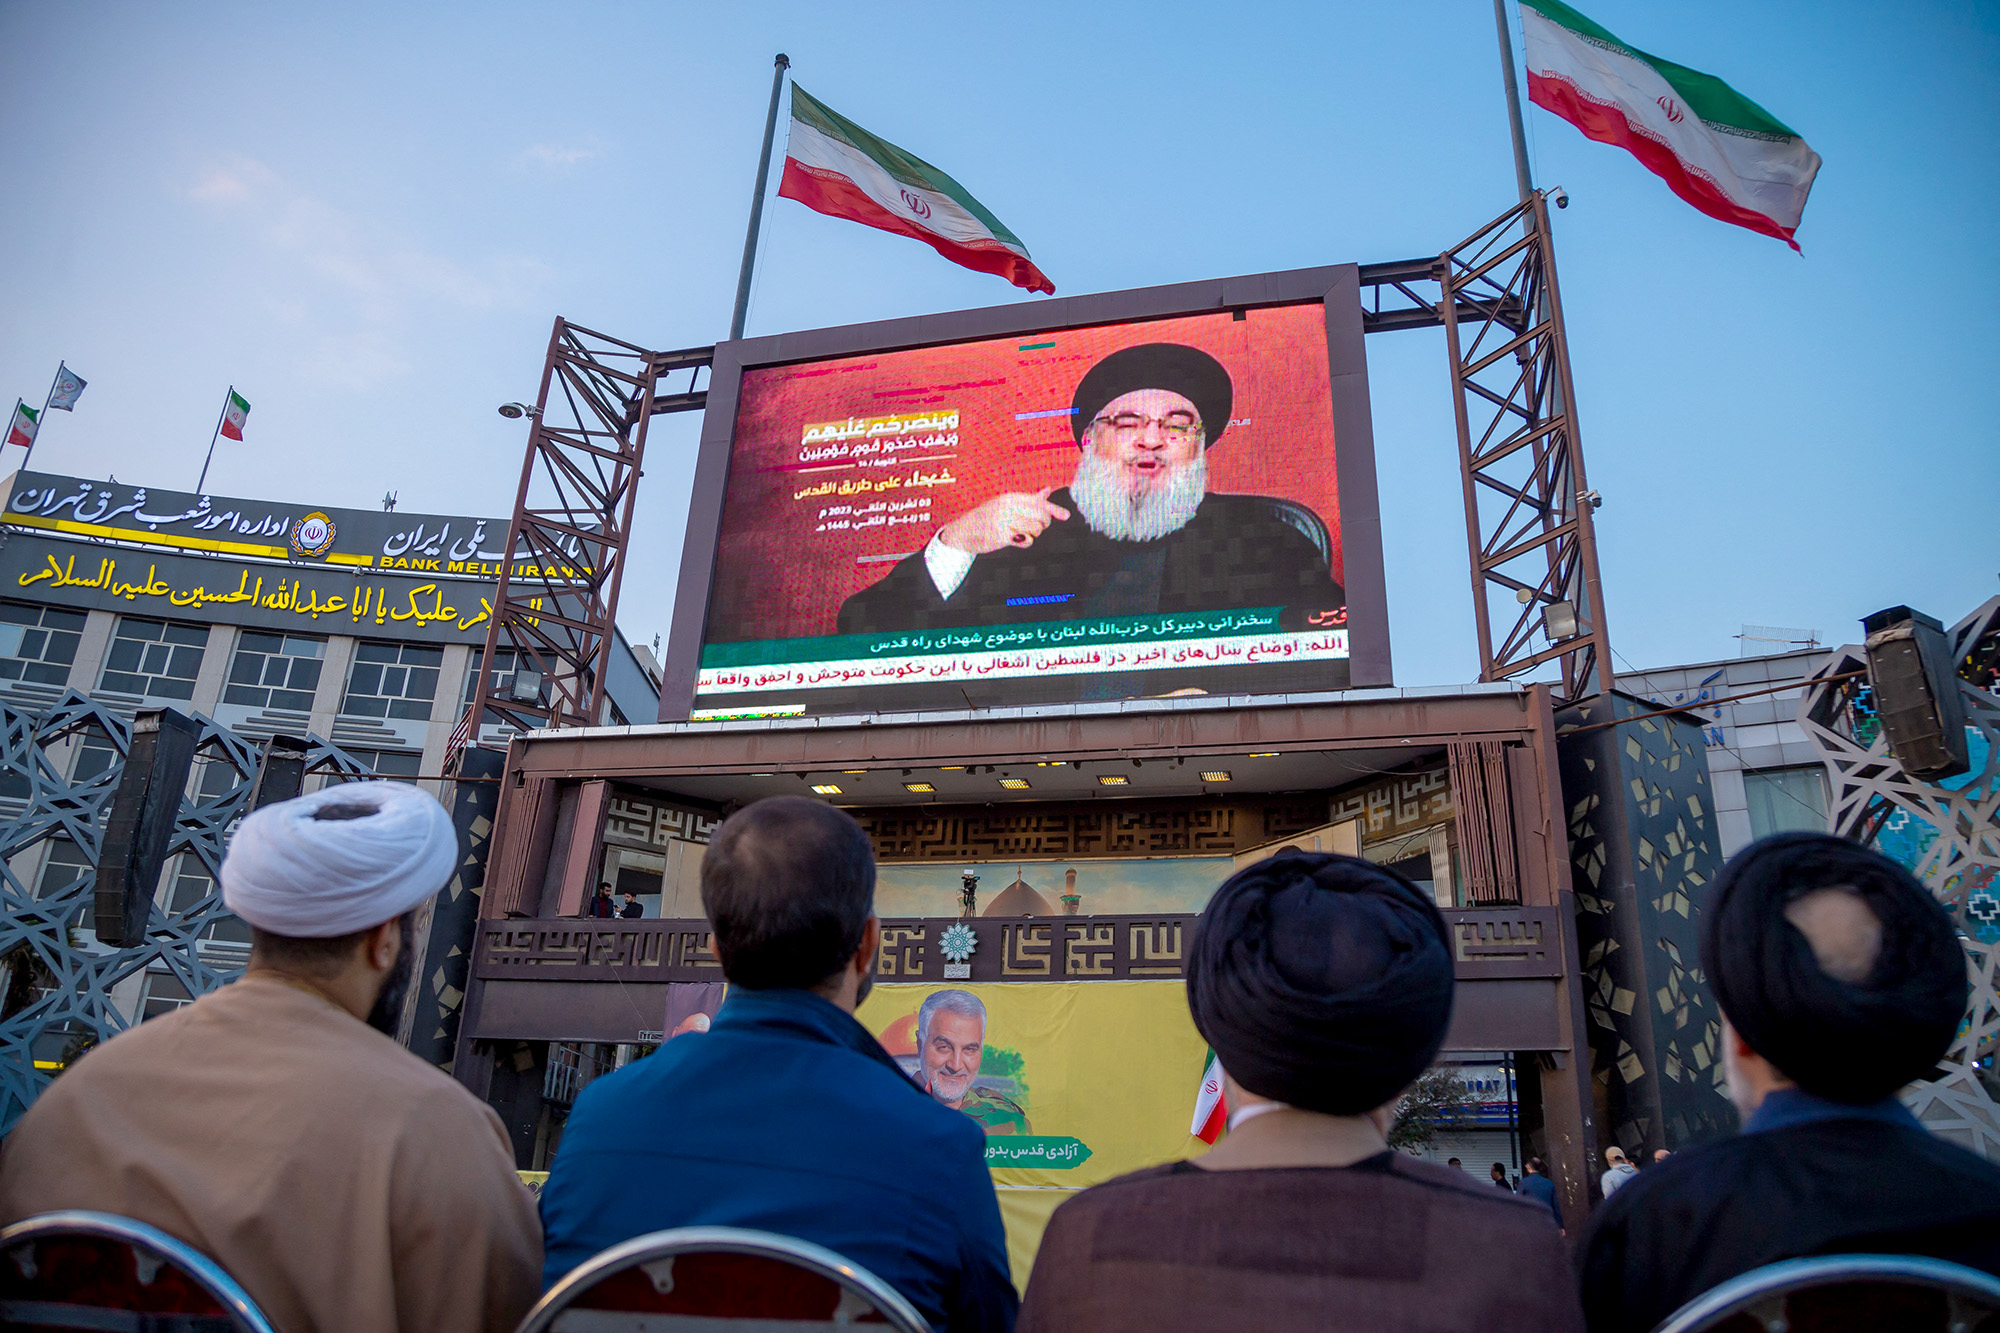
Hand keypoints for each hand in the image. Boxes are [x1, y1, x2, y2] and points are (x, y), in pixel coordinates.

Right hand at [936, 488, 1070, 554]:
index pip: (1038, 501)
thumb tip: (1047, 490)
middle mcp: (1008, 507)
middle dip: (1043, 524)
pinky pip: (1026, 540)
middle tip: (1035, 527)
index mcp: (1010, 497)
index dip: (1053, 509)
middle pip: (1041, 516)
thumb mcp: (1006, 504)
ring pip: (1035, 529)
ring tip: (1021, 532)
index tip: (1066, 516)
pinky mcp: (1002, 535)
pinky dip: (1025, 541)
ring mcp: (1004, 521)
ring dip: (1033, 533)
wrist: (962, 531)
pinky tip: (1016, 539)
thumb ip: (1028, 499)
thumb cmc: (987, 517)